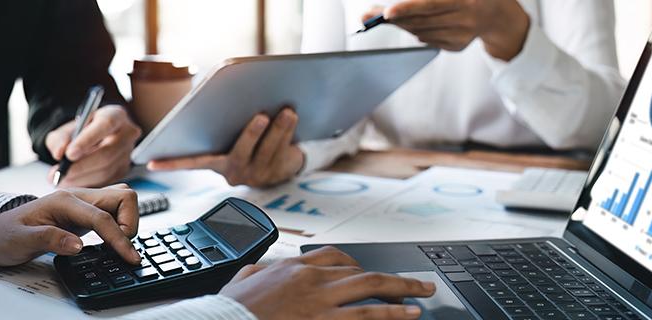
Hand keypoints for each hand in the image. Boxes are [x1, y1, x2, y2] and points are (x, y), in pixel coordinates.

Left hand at [0, 184, 139, 266]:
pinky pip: (116, 210)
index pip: (103, 217)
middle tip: (121, 248)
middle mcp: (78, 196)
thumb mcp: (21, 241)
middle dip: (130, 223)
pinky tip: (113, 242)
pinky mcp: (88, 211)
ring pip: (123, 200)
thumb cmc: (5, 235)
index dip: (119, 239)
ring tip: (118, 245)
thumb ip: (50, 240)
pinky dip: (122, 224)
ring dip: (129, 222)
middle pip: (123, 197)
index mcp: (64, 201)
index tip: (129, 258)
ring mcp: (85, 202)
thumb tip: (78, 246)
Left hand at [45, 105, 141, 187]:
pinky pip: (106, 181)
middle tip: (62, 172)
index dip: (87, 140)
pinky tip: (73, 182)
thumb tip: (59, 154)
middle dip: (82, 166)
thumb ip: (60, 138)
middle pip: (107, 153)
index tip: (69, 154)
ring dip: (81, 178)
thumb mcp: (67, 128)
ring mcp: (127, 153)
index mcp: (115, 115)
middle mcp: (127, 133)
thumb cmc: (82, 131)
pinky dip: (87, 184)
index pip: (105, 125)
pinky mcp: (124, 170)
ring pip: (106, 170)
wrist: (94, 139)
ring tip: (62, 179)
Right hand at [147, 108, 304, 187]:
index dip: (171, 163)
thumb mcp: (232, 133)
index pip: (191, 163)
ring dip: (278, 130)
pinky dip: (288, 132)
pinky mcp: (277, 173)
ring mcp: (255, 175)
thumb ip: (222, 120)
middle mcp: (234, 172)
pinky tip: (292, 116)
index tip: (151, 161)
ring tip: (286, 111)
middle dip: (251, 135)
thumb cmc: (251, 140)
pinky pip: (283, 152)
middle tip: (260, 116)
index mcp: (216, 162)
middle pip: (240, 154)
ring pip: (267, 152)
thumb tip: (223, 93)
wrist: (282, 162)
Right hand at [221, 246, 435, 319]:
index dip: (356, 264)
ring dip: (401, 293)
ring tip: (422, 298)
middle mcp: (311, 280)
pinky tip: (406, 316)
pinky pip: (364, 317)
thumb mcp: (242, 281)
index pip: (333, 256)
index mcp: (292, 267)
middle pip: (362, 271)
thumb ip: (258, 273)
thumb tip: (261, 271)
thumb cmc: (229, 310)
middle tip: (418, 284)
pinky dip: (389, 316)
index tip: (368, 273)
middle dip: (394, 278)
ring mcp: (320, 302)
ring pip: (371, 291)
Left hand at [365, 0, 529, 58]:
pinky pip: (426, 38)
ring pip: (419, 32)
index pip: (430, 4)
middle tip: (369, 15)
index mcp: (466, 0)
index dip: (407, 8)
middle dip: (393, 18)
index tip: (387, 13)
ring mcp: (461, 36)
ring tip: (387, 16)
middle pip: (420, 21)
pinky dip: (416, 29)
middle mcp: (465, 20)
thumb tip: (399, 4)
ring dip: (401, 24)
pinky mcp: (456, 46)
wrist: (497, 12)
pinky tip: (415, 22)